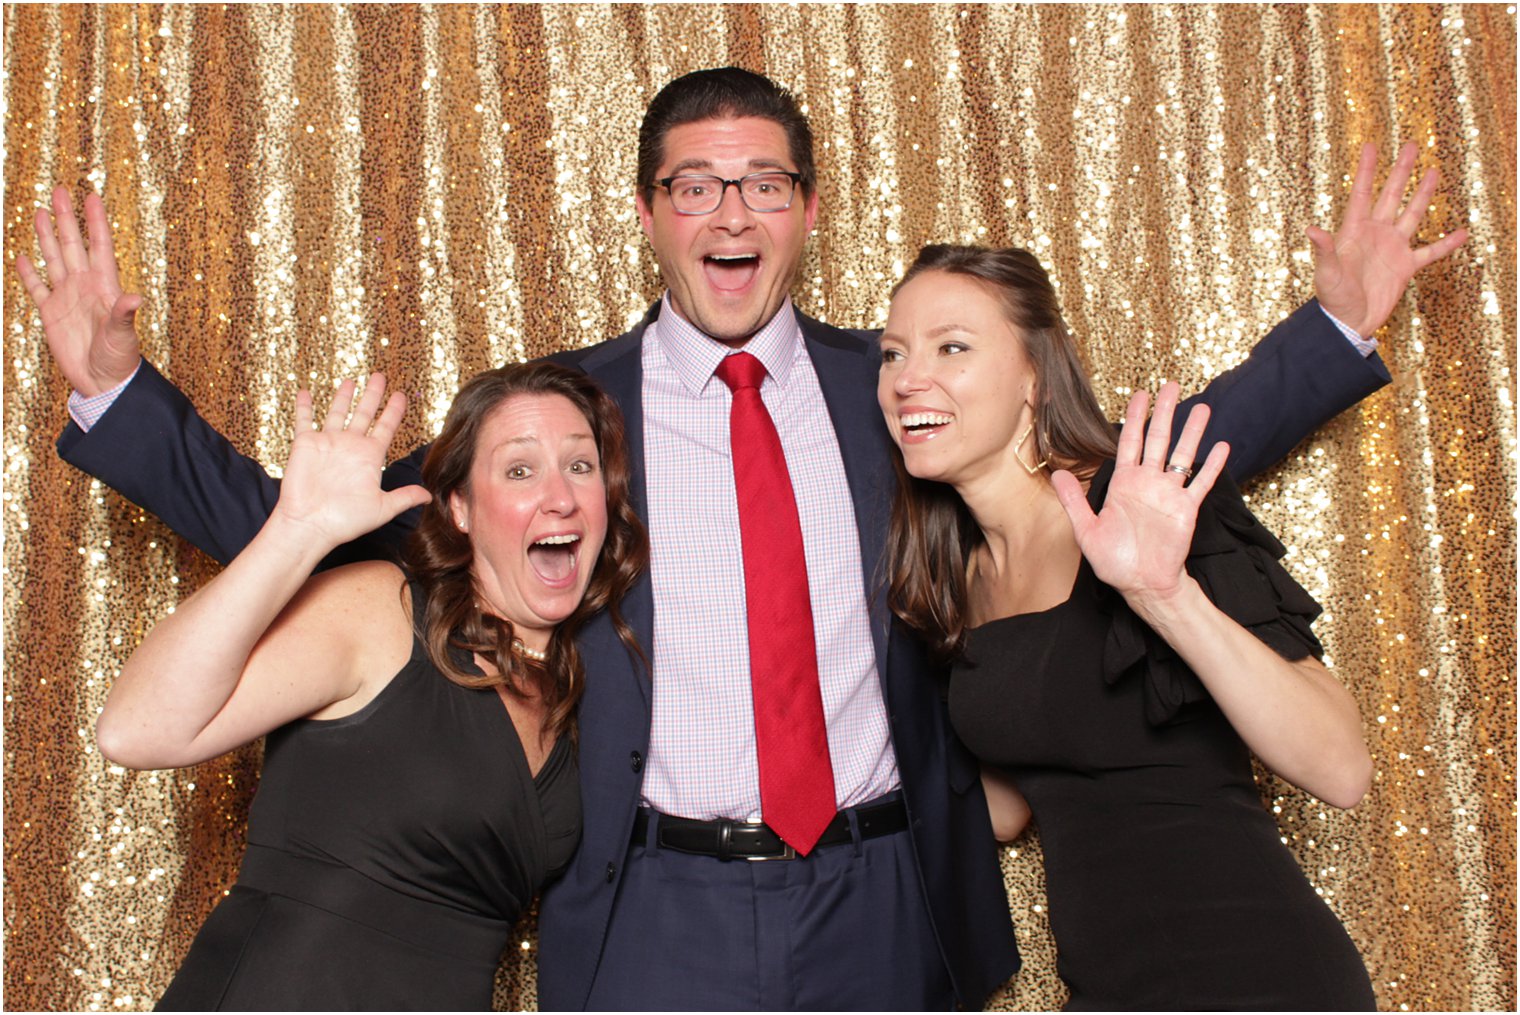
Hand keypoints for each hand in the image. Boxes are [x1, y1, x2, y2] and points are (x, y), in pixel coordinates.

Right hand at [15, 187, 142, 395]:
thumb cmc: (120, 360)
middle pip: (73, 244)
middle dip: (67, 218)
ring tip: (40, 211)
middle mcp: (85, 286)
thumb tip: (134, 297)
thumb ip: (124, 314)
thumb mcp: (123, 336)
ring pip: (54, 258)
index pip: (99, 246)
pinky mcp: (51, 313)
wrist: (103, 383)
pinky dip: (28, 272)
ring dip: (47, 235)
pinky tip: (23, 255)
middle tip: (60, 190)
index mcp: (105, 286)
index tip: (92, 196)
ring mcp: (66, 298)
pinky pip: (36, 287)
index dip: (96, 221)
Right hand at [273, 374, 430, 548]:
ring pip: (337, 412)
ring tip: (352, 380)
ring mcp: (328, 443)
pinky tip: (305, 392)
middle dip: (372, 394)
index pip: (385, 426)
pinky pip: (304, 420)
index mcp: (370, 457)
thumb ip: (405, 497)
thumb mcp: (382, 507)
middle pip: (364, 413)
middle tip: (380, 376)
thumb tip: (430, 496)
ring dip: (344, 396)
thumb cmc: (346, 521)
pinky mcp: (305, 444)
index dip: (393, 410)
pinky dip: (304, 406)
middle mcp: (350, 446)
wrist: (311, 525)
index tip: (401, 395)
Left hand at [1050, 382, 1229, 604]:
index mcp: (1124, 484)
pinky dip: (1212, 466)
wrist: (1142, 584)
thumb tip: (1057, 474)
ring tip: (1201, 407)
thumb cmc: (1114, 562)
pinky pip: (1201, 483)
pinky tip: (1222, 446)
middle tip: (1171, 385)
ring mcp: (1169, 494)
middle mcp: (1148, 483)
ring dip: (1192, 432)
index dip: (1134, 418)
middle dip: (1164, 412)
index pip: (1129, 442)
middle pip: (1158, 440)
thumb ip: (1075, 501)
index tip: (1140, 394)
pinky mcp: (1187, 509)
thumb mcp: (1087, 530)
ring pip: (1182, 455)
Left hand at [1310, 142, 1469, 336]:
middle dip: (1400, 171)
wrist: (1348, 323)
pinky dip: (1446, 244)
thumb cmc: (1332, 299)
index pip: (1360, 194)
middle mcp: (1375, 234)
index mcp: (1353, 232)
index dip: (1366, 170)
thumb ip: (1324, 250)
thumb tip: (1311, 229)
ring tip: (1434, 172)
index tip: (1371, 146)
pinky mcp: (1405, 267)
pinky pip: (1430, 252)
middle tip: (1410, 145)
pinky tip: (1462, 233)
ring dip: (1423, 195)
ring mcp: (1392, 248)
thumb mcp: (1327, 274)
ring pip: (1411, 215)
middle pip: (1390, 196)